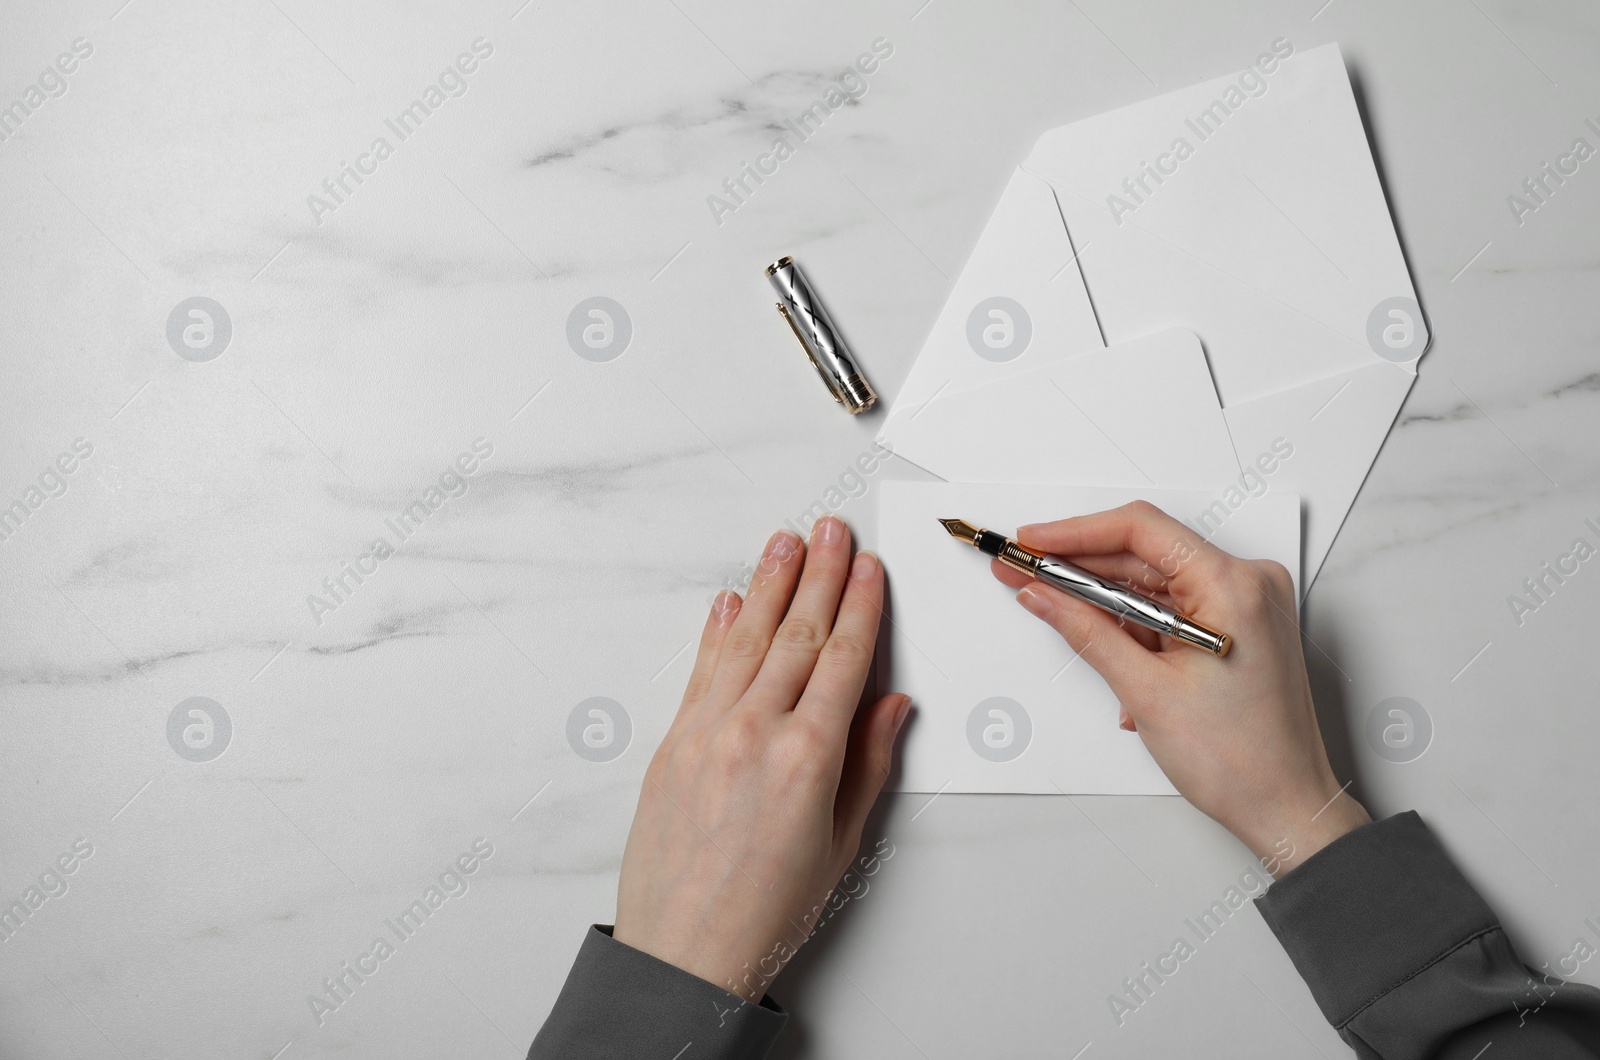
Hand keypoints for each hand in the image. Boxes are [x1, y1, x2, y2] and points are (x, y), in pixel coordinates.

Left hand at [614, 516, 909, 1000]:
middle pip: (798, 635)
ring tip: (785, 542)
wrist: (683, 951)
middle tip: (832, 529)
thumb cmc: (767, 911)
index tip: (870, 567)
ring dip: (769, 585)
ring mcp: (707, 732)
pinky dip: (718, 630)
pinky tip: (731, 599)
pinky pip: (702, 671)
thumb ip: (869, 764)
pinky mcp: (672, 743)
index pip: (844, 659)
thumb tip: (892, 703)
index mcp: (809, 756)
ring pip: (747, 640)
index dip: (861, 606)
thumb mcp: (841, 843)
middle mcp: (755, 732)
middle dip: (819, 575)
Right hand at [991, 501, 1368, 875]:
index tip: (1032, 543)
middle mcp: (1248, 584)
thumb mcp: (1145, 690)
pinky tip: (1112, 652)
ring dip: (1108, 604)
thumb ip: (1086, 631)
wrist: (1285, 807)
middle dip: (1081, 568)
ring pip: (1157, 583)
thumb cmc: (1241, 761)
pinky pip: (1175, 607)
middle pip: (1146, 553)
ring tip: (1062, 616)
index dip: (1075, 533)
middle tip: (1026, 572)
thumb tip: (1044, 594)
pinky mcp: (1240, 626)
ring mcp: (1247, 605)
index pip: (1140, 530)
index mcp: (1233, 587)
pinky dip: (1137, 626)